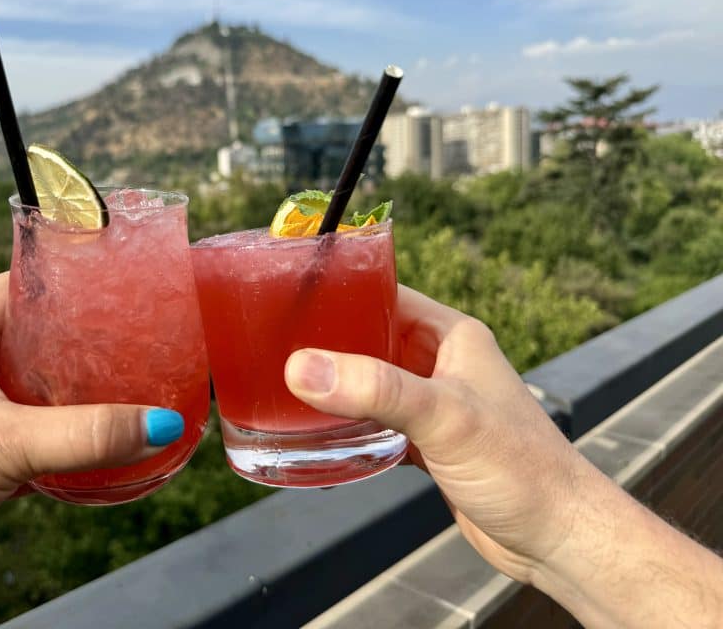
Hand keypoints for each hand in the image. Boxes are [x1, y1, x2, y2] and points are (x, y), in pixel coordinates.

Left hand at [0, 272, 183, 627]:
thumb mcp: (4, 442)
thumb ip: (83, 434)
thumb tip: (156, 424)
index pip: (7, 290)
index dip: (47, 274)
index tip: (96, 270)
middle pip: (30, 345)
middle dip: (76, 340)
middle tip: (128, 335)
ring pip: (37, 401)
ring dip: (75, 399)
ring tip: (127, 389)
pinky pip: (37, 451)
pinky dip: (68, 452)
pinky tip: (100, 454)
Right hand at [284, 285, 597, 583]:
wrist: (556, 538)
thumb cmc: (522, 468)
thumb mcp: (444, 416)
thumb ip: (375, 389)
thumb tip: (302, 368)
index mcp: (453, 336)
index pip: (388, 295)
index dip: (343, 292)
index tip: (292, 298)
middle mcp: (442, 364)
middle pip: (372, 340)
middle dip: (329, 344)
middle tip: (275, 347)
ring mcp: (435, 406)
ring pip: (372, 385)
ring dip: (337, 389)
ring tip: (286, 389)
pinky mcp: (429, 445)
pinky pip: (378, 425)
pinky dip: (351, 429)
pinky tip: (321, 437)